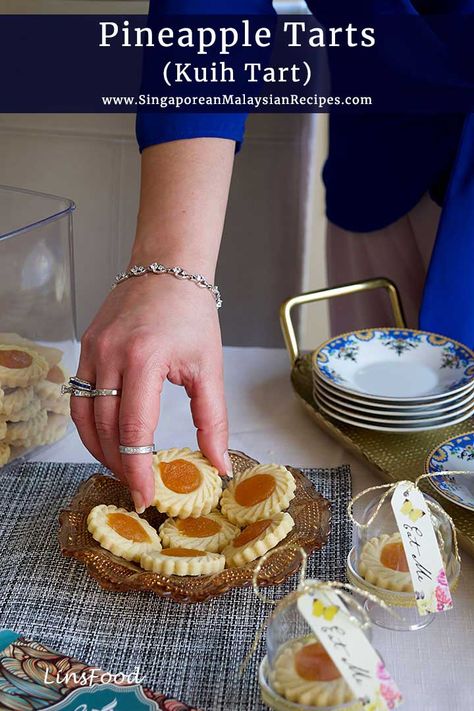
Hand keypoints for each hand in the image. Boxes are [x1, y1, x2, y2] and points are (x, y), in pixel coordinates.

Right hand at [70, 274, 230, 511]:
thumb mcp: (210, 369)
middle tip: (136, 488)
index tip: (144, 496)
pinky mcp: (86, 347)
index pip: (135, 429)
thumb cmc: (192, 314)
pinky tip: (106, 437)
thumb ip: (213, 421)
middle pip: (105, 427)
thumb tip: (219, 465)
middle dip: (120, 465)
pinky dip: (89, 423)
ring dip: (99, 448)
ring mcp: (94, 350)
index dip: (138, 469)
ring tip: (121, 468)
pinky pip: (78, 395)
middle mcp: (112, 355)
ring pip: (84, 415)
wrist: (168, 268)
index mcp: (146, 359)